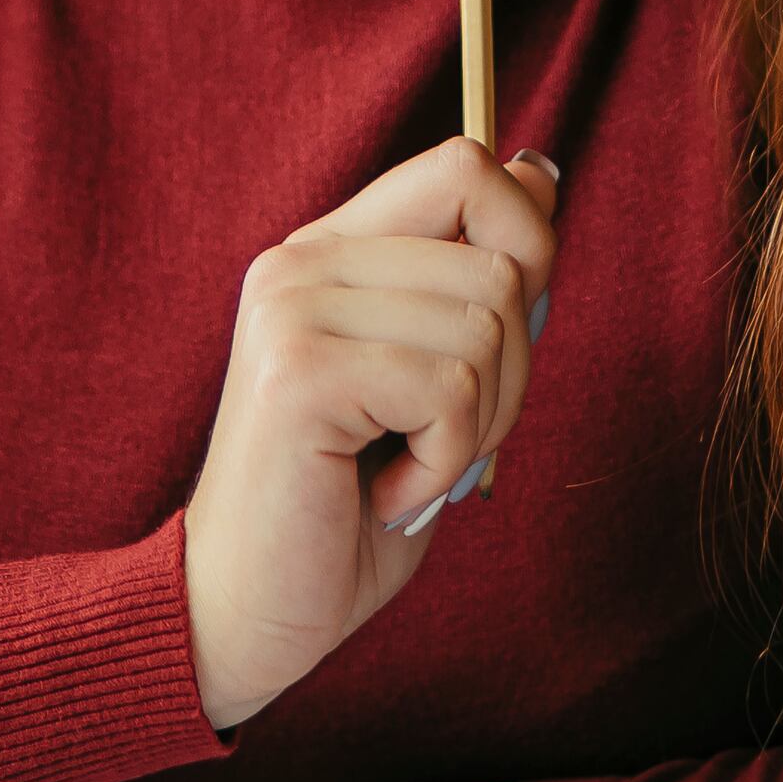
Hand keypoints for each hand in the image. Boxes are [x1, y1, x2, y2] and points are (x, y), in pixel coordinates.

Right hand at [180, 140, 561, 733]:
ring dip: (477, 428)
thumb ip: (476, 284)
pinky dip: (443, 463)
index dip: (525, 243)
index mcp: (332, 251)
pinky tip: (383, 494)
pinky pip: (450, 390)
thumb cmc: (344, 513)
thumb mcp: (434, 380)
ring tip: (405, 469)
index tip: (497, 342)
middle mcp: (303, 261)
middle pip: (502, 259)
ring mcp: (294, 308)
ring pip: (488, 327)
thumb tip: (540, 178)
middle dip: (513, 374)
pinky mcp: (299, 371)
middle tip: (442, 441)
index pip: (464, 166)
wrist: (242, 615)